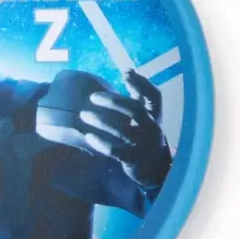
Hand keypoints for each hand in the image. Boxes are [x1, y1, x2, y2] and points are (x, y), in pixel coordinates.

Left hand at [79, 70, 171, 189]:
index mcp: (155, 115)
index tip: (126, 73)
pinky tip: (88, 136)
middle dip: (114, 101)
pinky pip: (116, 150)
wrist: (155, 169)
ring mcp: (144, 145)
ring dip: (101, 121)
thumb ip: (139, 95)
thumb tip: (128, 70)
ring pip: (123, 130)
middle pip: (135, 110)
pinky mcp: (134, 159)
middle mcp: (152, 128)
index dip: (142, 84)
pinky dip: (101, 143)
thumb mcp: (147, 116)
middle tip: (93, 97)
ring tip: (84, 114)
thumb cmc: (145, 134)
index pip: (154, 96)